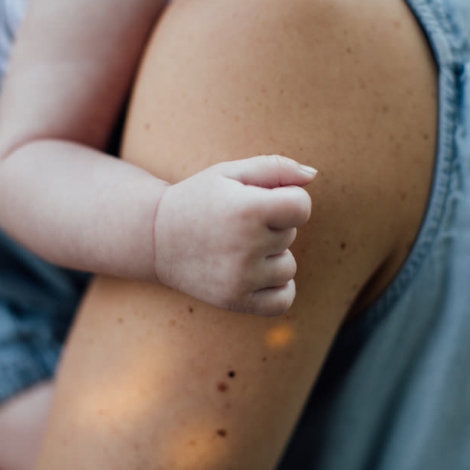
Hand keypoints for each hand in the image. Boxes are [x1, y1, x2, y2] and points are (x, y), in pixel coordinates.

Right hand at [153, 155, 315, 316]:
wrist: (155, 239)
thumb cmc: (200, 199)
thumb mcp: (230, 172)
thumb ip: (276, 167)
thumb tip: (313, 175)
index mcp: (248, 209)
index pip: (302, 207)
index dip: (289, 200)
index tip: (265, 200)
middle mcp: (246, 247)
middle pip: (292, 235)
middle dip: (271, 226)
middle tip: (236, 224)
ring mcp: (241, 278)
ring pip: (288, 267)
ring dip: (272, 256)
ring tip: (238, 247)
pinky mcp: (236, 301)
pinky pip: (283, 299)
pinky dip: (277, 288)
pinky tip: (256, 273)